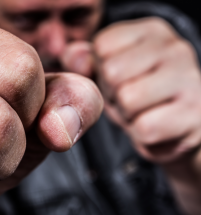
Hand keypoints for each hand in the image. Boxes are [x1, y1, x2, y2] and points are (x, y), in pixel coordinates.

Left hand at [93, 17, 200, 214]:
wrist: (175, 124)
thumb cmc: (136, 92)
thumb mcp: (106, 71)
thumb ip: (82, 59)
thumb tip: (72, 58)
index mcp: (151, 31)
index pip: (102, 46)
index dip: (101, 70)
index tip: (118, 79)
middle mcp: (175, 48)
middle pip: (113, 73)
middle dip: (113, 94)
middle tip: (128, 99)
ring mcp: (190, 80)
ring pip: (128, 100)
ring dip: (126, 114)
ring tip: (140, 111)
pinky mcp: (194, 115)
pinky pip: (145, 128)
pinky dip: (140, 134)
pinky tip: (153, 126)